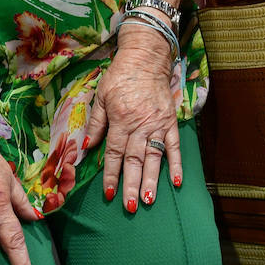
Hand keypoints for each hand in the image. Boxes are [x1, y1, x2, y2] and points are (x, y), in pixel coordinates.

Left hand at [83, 37, 181, 212]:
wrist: (146, 58)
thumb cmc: (120, 76)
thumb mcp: (101, 95)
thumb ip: (96, 122)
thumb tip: (87, 145)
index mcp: (120, 119)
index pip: (114, 152)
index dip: (111, 174)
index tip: (108, 193)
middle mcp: (139, 124)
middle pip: (134, 159)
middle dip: (131, 184)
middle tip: (130, 206)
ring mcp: (157, 124)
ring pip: (153, 157)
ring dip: (151, 180)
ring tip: (149, 200)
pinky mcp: (170, 121)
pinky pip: (174, 146)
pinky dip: (176, 164)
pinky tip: (177, 182)